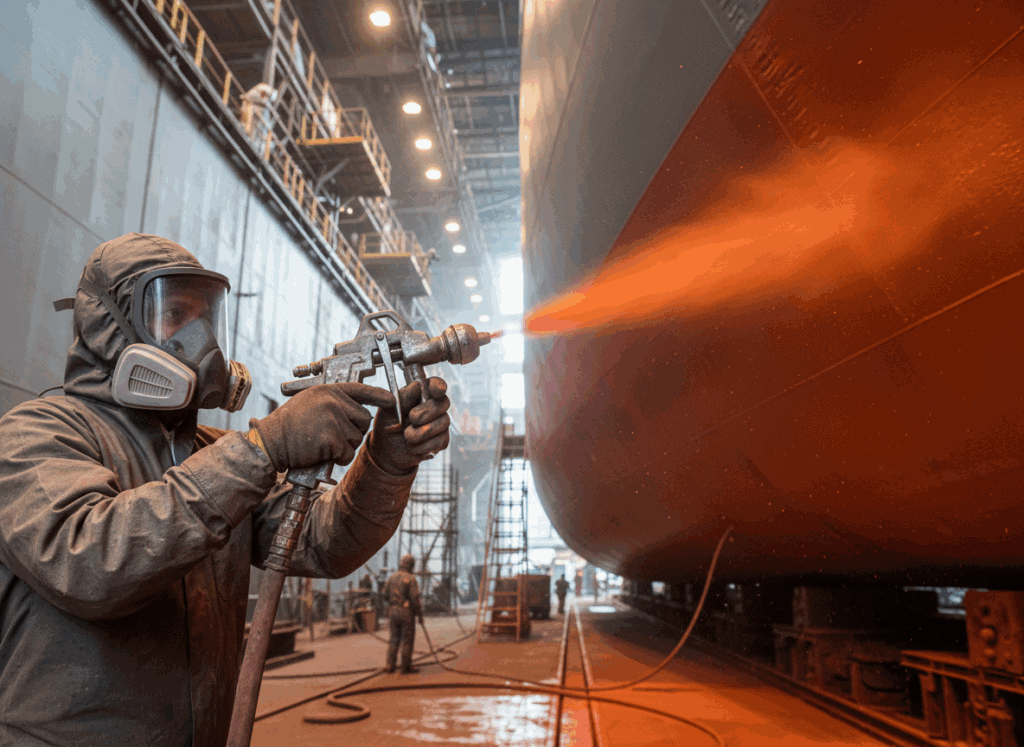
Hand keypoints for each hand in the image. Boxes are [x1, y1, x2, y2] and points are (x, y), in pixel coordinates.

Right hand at [249, 382, 394, 471]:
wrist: (270, 442)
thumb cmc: (289, 425)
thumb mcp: (311, 402)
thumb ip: (333, 402)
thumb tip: (358, 409)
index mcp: (328, 390)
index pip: (360, 390)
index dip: (379, 396)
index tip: (392, 400)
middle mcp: (333, 401)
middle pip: (363, 419)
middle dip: (353, 431)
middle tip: (331, 436)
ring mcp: (333, 418)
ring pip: (357, 438)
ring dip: (344, 446)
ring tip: (322, 443)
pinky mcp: (332, 438)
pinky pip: (348, 453)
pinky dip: (338, 458)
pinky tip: (322, 453)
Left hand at [367, 377, 450, 475]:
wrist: (385, 448)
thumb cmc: (388, 423)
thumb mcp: (389, 408)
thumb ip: (404, 396)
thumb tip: (418, 385)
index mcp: (421, 394)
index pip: (436, 384)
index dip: (438, 385)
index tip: (436, 391)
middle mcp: (434, 406)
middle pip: (443, 403)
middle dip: (427, 411)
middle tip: (412, 418)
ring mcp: (439, 423)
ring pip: (443, 422)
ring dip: (422, 432)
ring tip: (406, 436)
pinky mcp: (441, 441)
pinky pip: (441, 441)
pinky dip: (424, 446)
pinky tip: (412, 447)